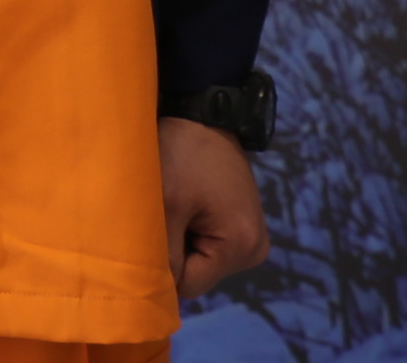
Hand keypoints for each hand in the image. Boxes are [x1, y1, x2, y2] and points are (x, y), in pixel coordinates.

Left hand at [161, 116, 268, 296]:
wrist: (204, 113)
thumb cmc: (182, 153)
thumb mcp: (166, 204)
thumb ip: (163, 253)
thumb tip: (155, 293)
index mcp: (241, 246)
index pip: (189, 284)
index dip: (163, 264)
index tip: (151, 230)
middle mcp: (255, 249)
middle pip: (197, 274)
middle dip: (174, 249)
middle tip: (164, 212)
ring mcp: (251, 238)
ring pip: (200, 260)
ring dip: (181, 238)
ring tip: (175, 203)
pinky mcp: (242, 226)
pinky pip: (208, 244)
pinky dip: (191, 229)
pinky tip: (186, 203)